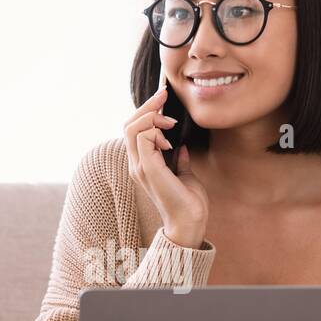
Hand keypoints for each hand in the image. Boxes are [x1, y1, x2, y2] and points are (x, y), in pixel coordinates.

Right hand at [122, 85, 208, 247]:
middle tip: (164, 97)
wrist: (190, 223)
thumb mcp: (184, 174)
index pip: (133, 130)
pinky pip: (143, 139)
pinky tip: (169, 140)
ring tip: (170, 123)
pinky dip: (155, 132)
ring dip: (152, 118)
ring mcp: (140, 168)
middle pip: (129, 125)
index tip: (164, 98)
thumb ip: (179, 161)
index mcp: (143, 165)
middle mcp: (137, 165)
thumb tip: (181, 147)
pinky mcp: (149, 170)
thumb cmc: (189, 203)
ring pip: (133, 128)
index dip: (146, 110)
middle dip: (147, 106)